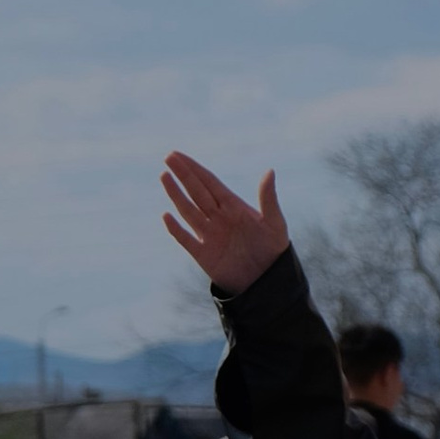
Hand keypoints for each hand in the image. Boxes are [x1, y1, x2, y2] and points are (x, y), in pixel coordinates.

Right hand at [162, 153, 289, 294]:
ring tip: (164, 177)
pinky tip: (166, 216)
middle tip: (168, 157)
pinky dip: (176, 229)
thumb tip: (270, 171)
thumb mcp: (275, 223)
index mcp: (233, 207)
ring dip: (176, 195)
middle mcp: (219, 218)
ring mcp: (210, 236)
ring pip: (188, 211)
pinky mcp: (204, 255)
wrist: (268, 283)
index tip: (178, 155)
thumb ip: (268, 198)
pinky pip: (186, 239)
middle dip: (183, 175)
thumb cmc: (274, 251)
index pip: (209, 182)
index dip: (194, 168)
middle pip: (196, 192)